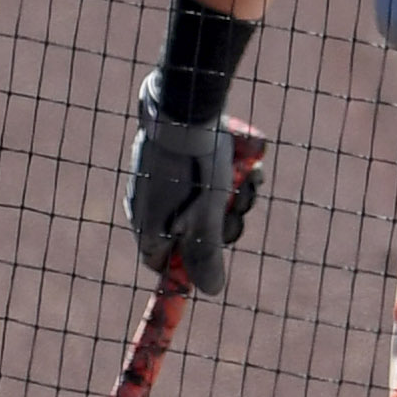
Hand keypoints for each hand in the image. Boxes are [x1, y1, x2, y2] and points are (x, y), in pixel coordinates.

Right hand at [123, 78, 268, 294]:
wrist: (185, 105)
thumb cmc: (197, 168)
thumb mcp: (208, 218)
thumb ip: (207, 257)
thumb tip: (211, 292)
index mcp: (148, 227)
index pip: (163, 263)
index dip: (192, 265)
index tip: (217, 253)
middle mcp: (148, 206)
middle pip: (190, 232)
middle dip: (223, 222)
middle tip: (239, 205)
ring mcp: (159, 179)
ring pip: (201, 202)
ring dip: (232, 196)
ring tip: (248, 178)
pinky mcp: (174, 155)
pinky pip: (200, 175)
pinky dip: (225, 174)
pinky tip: (246, 162)